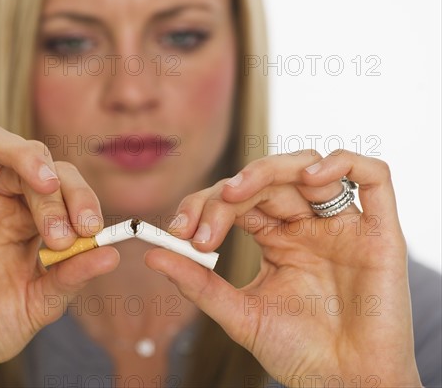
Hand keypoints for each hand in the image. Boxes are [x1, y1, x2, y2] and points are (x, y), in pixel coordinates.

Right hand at [0, 125, 118, 384]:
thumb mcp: (42, 302)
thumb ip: (72, 276)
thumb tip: (113, 254)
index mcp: (30, 217)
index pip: (61, 183)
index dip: (81, 197)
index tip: (93, 229)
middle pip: (33, 159)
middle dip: (59, 190)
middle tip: (65, 232)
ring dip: (23, 155)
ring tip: (45, 184)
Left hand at [146, 149, 421, 386]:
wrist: (344, 385)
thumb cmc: (297, 352)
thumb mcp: (240, 314)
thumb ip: (199, 284)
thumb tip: (151, 255)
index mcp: (277, 238)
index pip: (237, 199)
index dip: (205, 205)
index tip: (179, 234)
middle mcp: (307, 224)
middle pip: (266, 179)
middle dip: (227, 193)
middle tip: (202, 227)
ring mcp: (342, 224)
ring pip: (309, 166)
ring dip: (269, 168)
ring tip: (237, 191)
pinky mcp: (379, 231)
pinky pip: (372, 176)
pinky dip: (343, 164)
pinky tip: (310, 178)